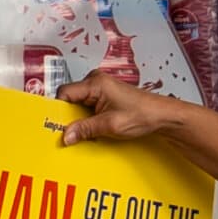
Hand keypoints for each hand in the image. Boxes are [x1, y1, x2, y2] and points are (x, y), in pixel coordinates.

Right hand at [55, 70, 172, 144]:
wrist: (161, 116)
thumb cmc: (142, 114)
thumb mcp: (109, 125)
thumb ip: (85, 129)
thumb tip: (66, 136)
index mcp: (95, 83)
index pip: (64, 93)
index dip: (59, 109)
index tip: (55, 124)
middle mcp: (96, 82)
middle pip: (70, 99)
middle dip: (69, 116)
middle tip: (70, 132)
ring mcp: (100, 89)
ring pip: (78, 104)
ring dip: (79, 119)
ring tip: (86, 132)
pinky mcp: (104, 96)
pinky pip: (87, 107)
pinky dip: (87, 119)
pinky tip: (93, 129)